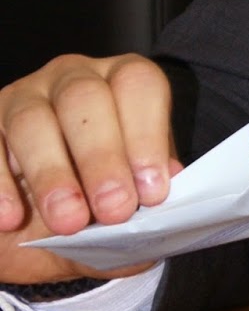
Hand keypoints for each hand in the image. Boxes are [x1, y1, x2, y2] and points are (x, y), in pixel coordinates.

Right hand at [0, 54, 176, 284]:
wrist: (34, 232)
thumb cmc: (96, 202)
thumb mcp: (127, 199)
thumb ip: (147, 191)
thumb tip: (171, 182)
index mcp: (122, 82)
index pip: (138, 86)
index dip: (147, 137)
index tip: (153, 191)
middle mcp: (73, 79)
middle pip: (85, 99)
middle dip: (102, 157)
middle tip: (114, 210)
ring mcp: (23, 98)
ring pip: (33, 120)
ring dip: (52, 174)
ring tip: (69, 221)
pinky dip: (0, 185)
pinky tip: (11, 219)